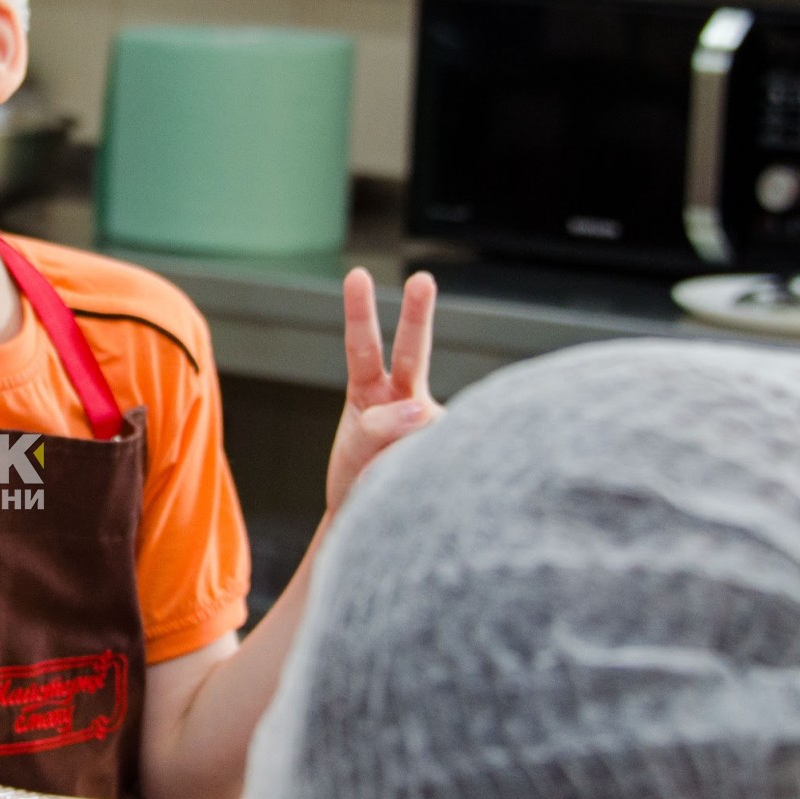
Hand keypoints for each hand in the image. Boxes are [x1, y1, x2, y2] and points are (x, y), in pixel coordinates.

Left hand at [325, 268, 440, 512]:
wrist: (372, 524)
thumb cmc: (361, 480)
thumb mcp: (356, 451)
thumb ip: (377, 427)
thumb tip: (422, 411)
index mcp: (370, 390)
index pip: (363, 346)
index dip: (359, 310)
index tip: (356, 274)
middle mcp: (405, 400)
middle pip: (414, 350)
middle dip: (417, 314)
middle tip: (422, 277)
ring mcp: (428, 425)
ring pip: (427, 409)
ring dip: (424, 418)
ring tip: (411, 388)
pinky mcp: (443, 450)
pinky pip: (439, 448)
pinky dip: (424, 464)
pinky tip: (415, 479)